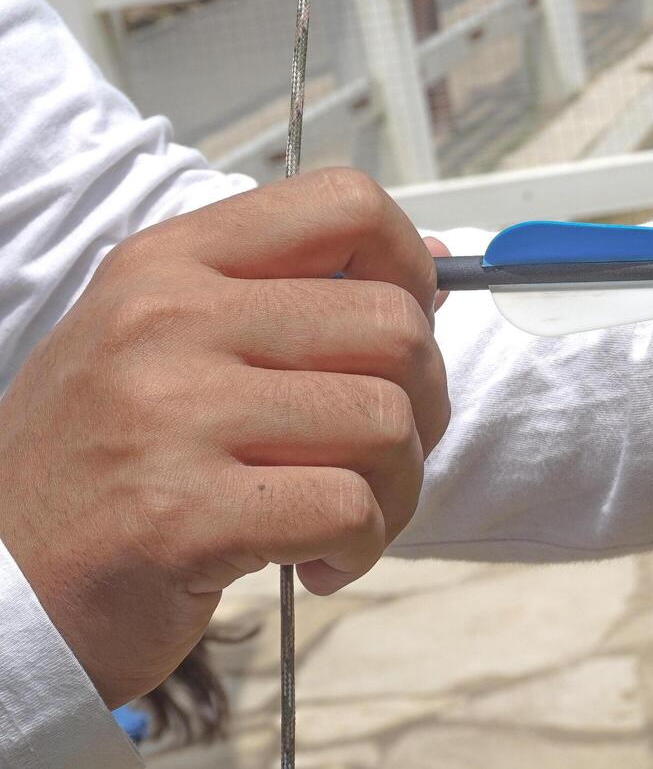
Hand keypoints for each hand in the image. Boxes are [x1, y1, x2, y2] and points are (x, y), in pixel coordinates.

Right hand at [0, 169, 449, 704]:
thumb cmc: (103, 469)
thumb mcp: (166, 347)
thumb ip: (289, 297)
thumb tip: (433, 261)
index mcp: (169, 264)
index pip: (345, 205)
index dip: (410, 266)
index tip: (406, 332)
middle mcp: (167, 320)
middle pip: (395, 327)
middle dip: (422, 406)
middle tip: (378, 457)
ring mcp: (171, 414)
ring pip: (387, 423)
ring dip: (395, 491)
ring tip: (343, 520)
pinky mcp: (183, 513)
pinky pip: (349, 509)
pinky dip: (360, 547)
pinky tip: (315, 564)